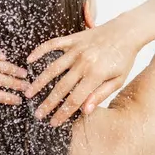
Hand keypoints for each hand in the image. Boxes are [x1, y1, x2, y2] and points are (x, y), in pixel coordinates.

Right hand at [25, 17, 139, 125]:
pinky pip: (53, 45)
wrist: (127, 32)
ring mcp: (76, 50)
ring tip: (28, 92)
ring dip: (39, 81)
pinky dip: (40, 51)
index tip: (54, 122)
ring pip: (53, 68)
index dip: (63, 112)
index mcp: (96, 75)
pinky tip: (29, 60)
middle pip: (61, 87)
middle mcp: (84, 62)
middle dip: (48, 103)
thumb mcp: (118, 80)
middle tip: (37, 114)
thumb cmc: (124, 58)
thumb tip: (85, 111)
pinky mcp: (73, 39)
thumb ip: (101, 95)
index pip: (75, 99)